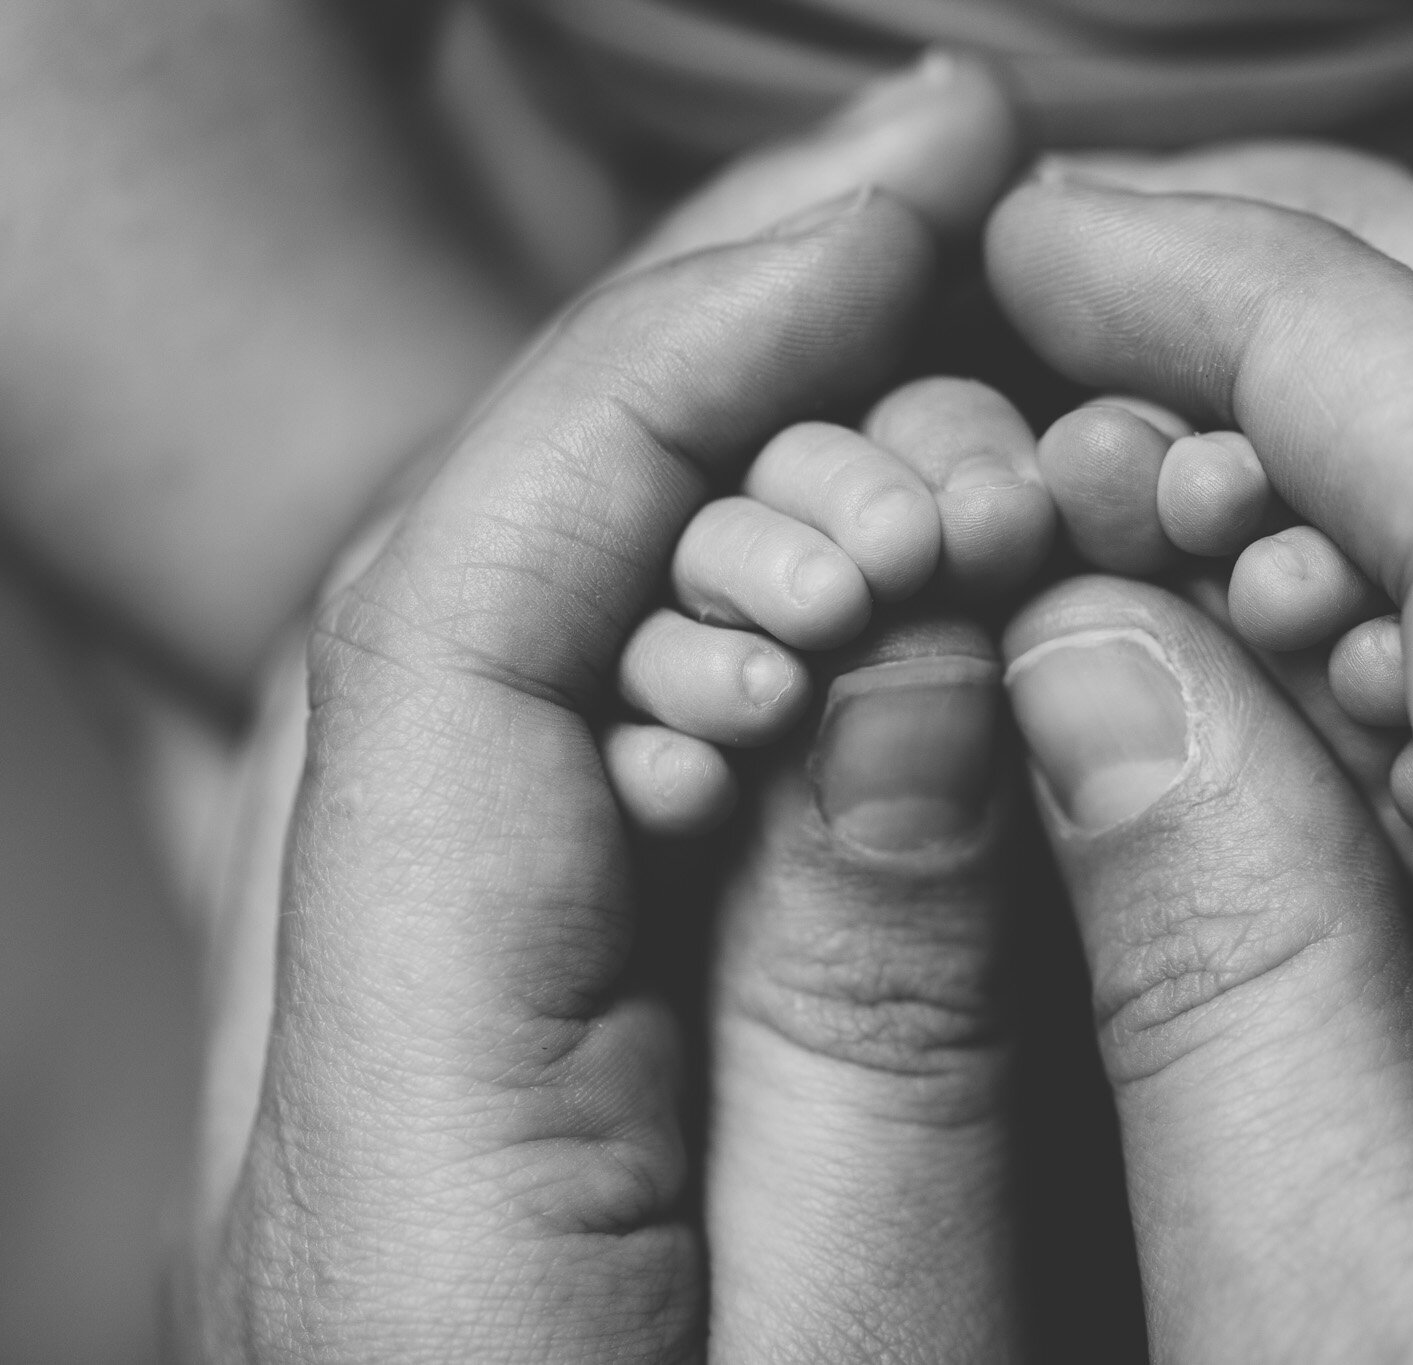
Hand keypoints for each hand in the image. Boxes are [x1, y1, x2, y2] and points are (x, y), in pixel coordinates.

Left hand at [170, 60, 1049, 1361]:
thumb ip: (873, 1020)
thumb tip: (910, 655)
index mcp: (407, 1163)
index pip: (490, 627)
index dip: (696, 363)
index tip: (911, 185)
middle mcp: (353, 1050)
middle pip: (490, 584)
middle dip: (726, 342)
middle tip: (948, 189)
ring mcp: (417, 1025)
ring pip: (537, 640)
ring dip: (738, 445)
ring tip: (928, 302)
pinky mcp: (510, 1030)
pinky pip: (594, 752)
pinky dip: (742, 594)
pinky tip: (880, 527)